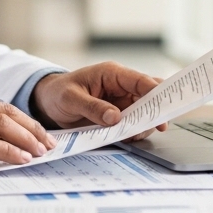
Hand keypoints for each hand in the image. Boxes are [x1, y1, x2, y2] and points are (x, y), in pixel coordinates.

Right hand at [0, 84, 56, 176]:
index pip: (0, 104)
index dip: (24, 120)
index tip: (39, 133)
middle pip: (7, 112)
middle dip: (32, 129)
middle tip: (49, 144)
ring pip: (1, 124)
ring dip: (27, 140)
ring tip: (41, 153)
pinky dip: (9, 151)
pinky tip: (22, 159)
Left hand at [30, 62, 168, 141]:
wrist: (48, 103)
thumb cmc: (58, 93)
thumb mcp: (71, 99)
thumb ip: (93, 107)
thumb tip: (116, 117)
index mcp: (112, 74)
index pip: (140, 81)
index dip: (155, 92)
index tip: (164, 107)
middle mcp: (121, 87)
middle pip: (149, 96)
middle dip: (156, 109)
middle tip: (160, 125)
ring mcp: (121, 102)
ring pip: (145, 111)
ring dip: (145, 123)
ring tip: (137, 135)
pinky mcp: (118, 116)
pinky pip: (134, 123)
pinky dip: (136, 131)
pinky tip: (131, 138)